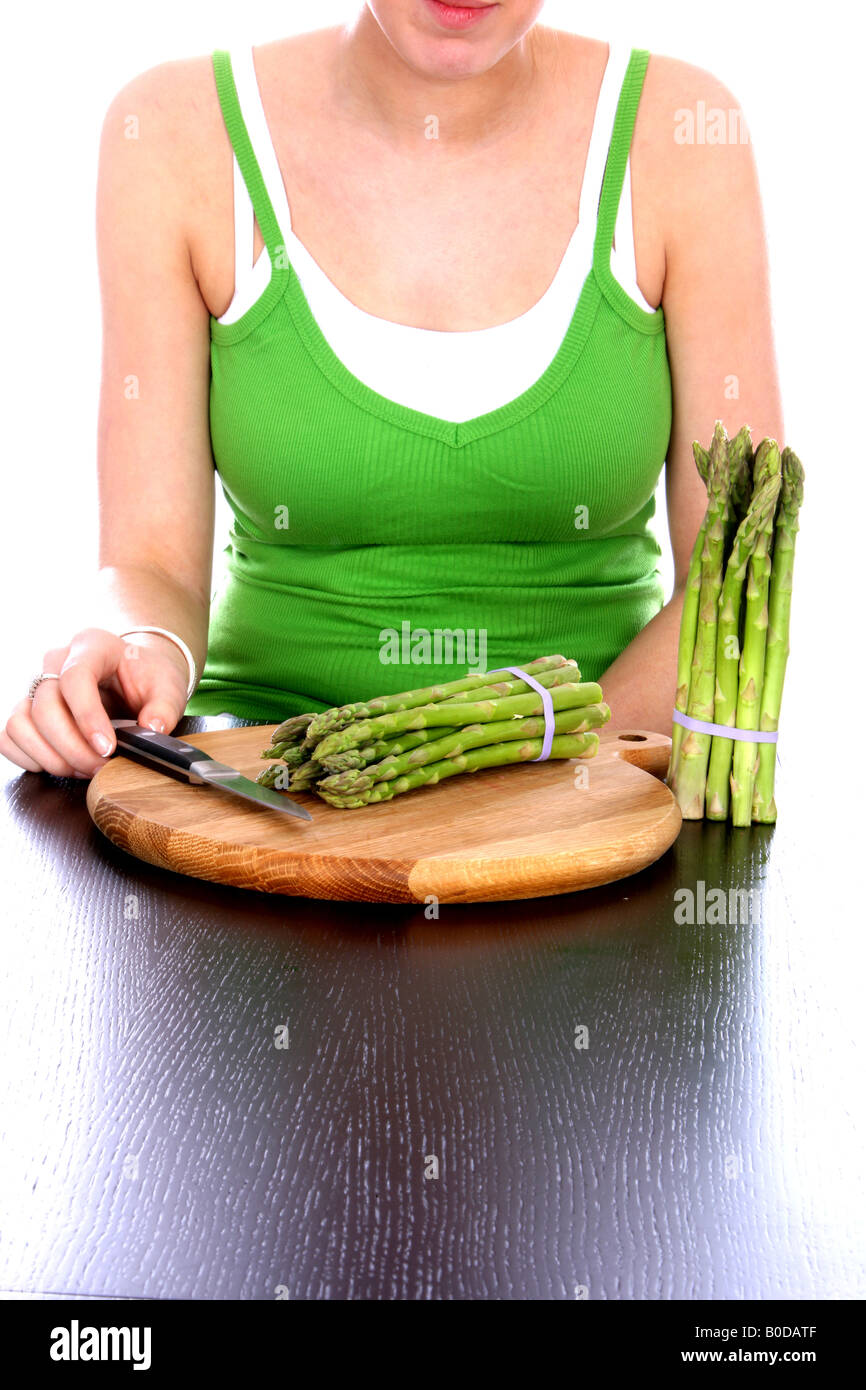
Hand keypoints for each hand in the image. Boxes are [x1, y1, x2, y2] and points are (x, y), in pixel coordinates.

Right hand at [0, 627, 190, 778]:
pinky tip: (60, 764)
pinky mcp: (27, 708)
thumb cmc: (149, 678)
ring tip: (83, 769)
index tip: (107, 748)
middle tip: (100, 768)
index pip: (75, 677)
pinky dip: (29, 757)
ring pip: (21, 722)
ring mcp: (37, 683)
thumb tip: (150, 729)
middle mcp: (57, 660)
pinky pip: (9, 735)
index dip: (87, 716)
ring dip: (50, 756)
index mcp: (93, 645)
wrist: (134, 674)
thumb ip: (164, 708)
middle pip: (45, 705)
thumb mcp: (169, 688)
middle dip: (72, 747)